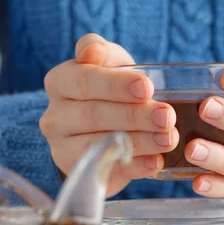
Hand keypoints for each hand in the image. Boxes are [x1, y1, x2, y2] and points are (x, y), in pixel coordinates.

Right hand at [40, 34, 177, 196]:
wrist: (103, 126)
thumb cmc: (110, 86)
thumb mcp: (109, 62)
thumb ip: (103, 52)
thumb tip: (91, 52)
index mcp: (60, 82)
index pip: (84, 81)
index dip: (115, 85)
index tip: (147, 87)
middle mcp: (55, 116)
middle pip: (94, 115)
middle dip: (134, 116)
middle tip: (167, 117)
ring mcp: (63, 148)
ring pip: (99, 145)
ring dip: (139, 142)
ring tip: (168, 139)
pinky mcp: (80, 172)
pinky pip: (107, 170)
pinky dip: (135, 167)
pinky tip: (157, 161)